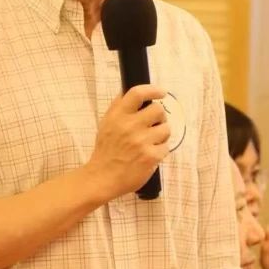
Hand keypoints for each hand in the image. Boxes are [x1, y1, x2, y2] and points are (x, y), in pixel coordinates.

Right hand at [87, 84, 169, 200]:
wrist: (102, 178)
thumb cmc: (106, 150)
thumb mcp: (106, 124)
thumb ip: (118, 107)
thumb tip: (134, 93)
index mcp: (118, 116)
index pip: (137, 94)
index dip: (152, 90)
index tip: (161, 92)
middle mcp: (129, 126)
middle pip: (158, 110)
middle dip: (159, 117)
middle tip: (154, 125)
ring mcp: (141, 142)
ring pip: (166, 129)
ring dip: (161, 135)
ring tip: (150, 142)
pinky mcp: (150, 156)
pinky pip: (165, 147)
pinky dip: (160, 151)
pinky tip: (149, 155)